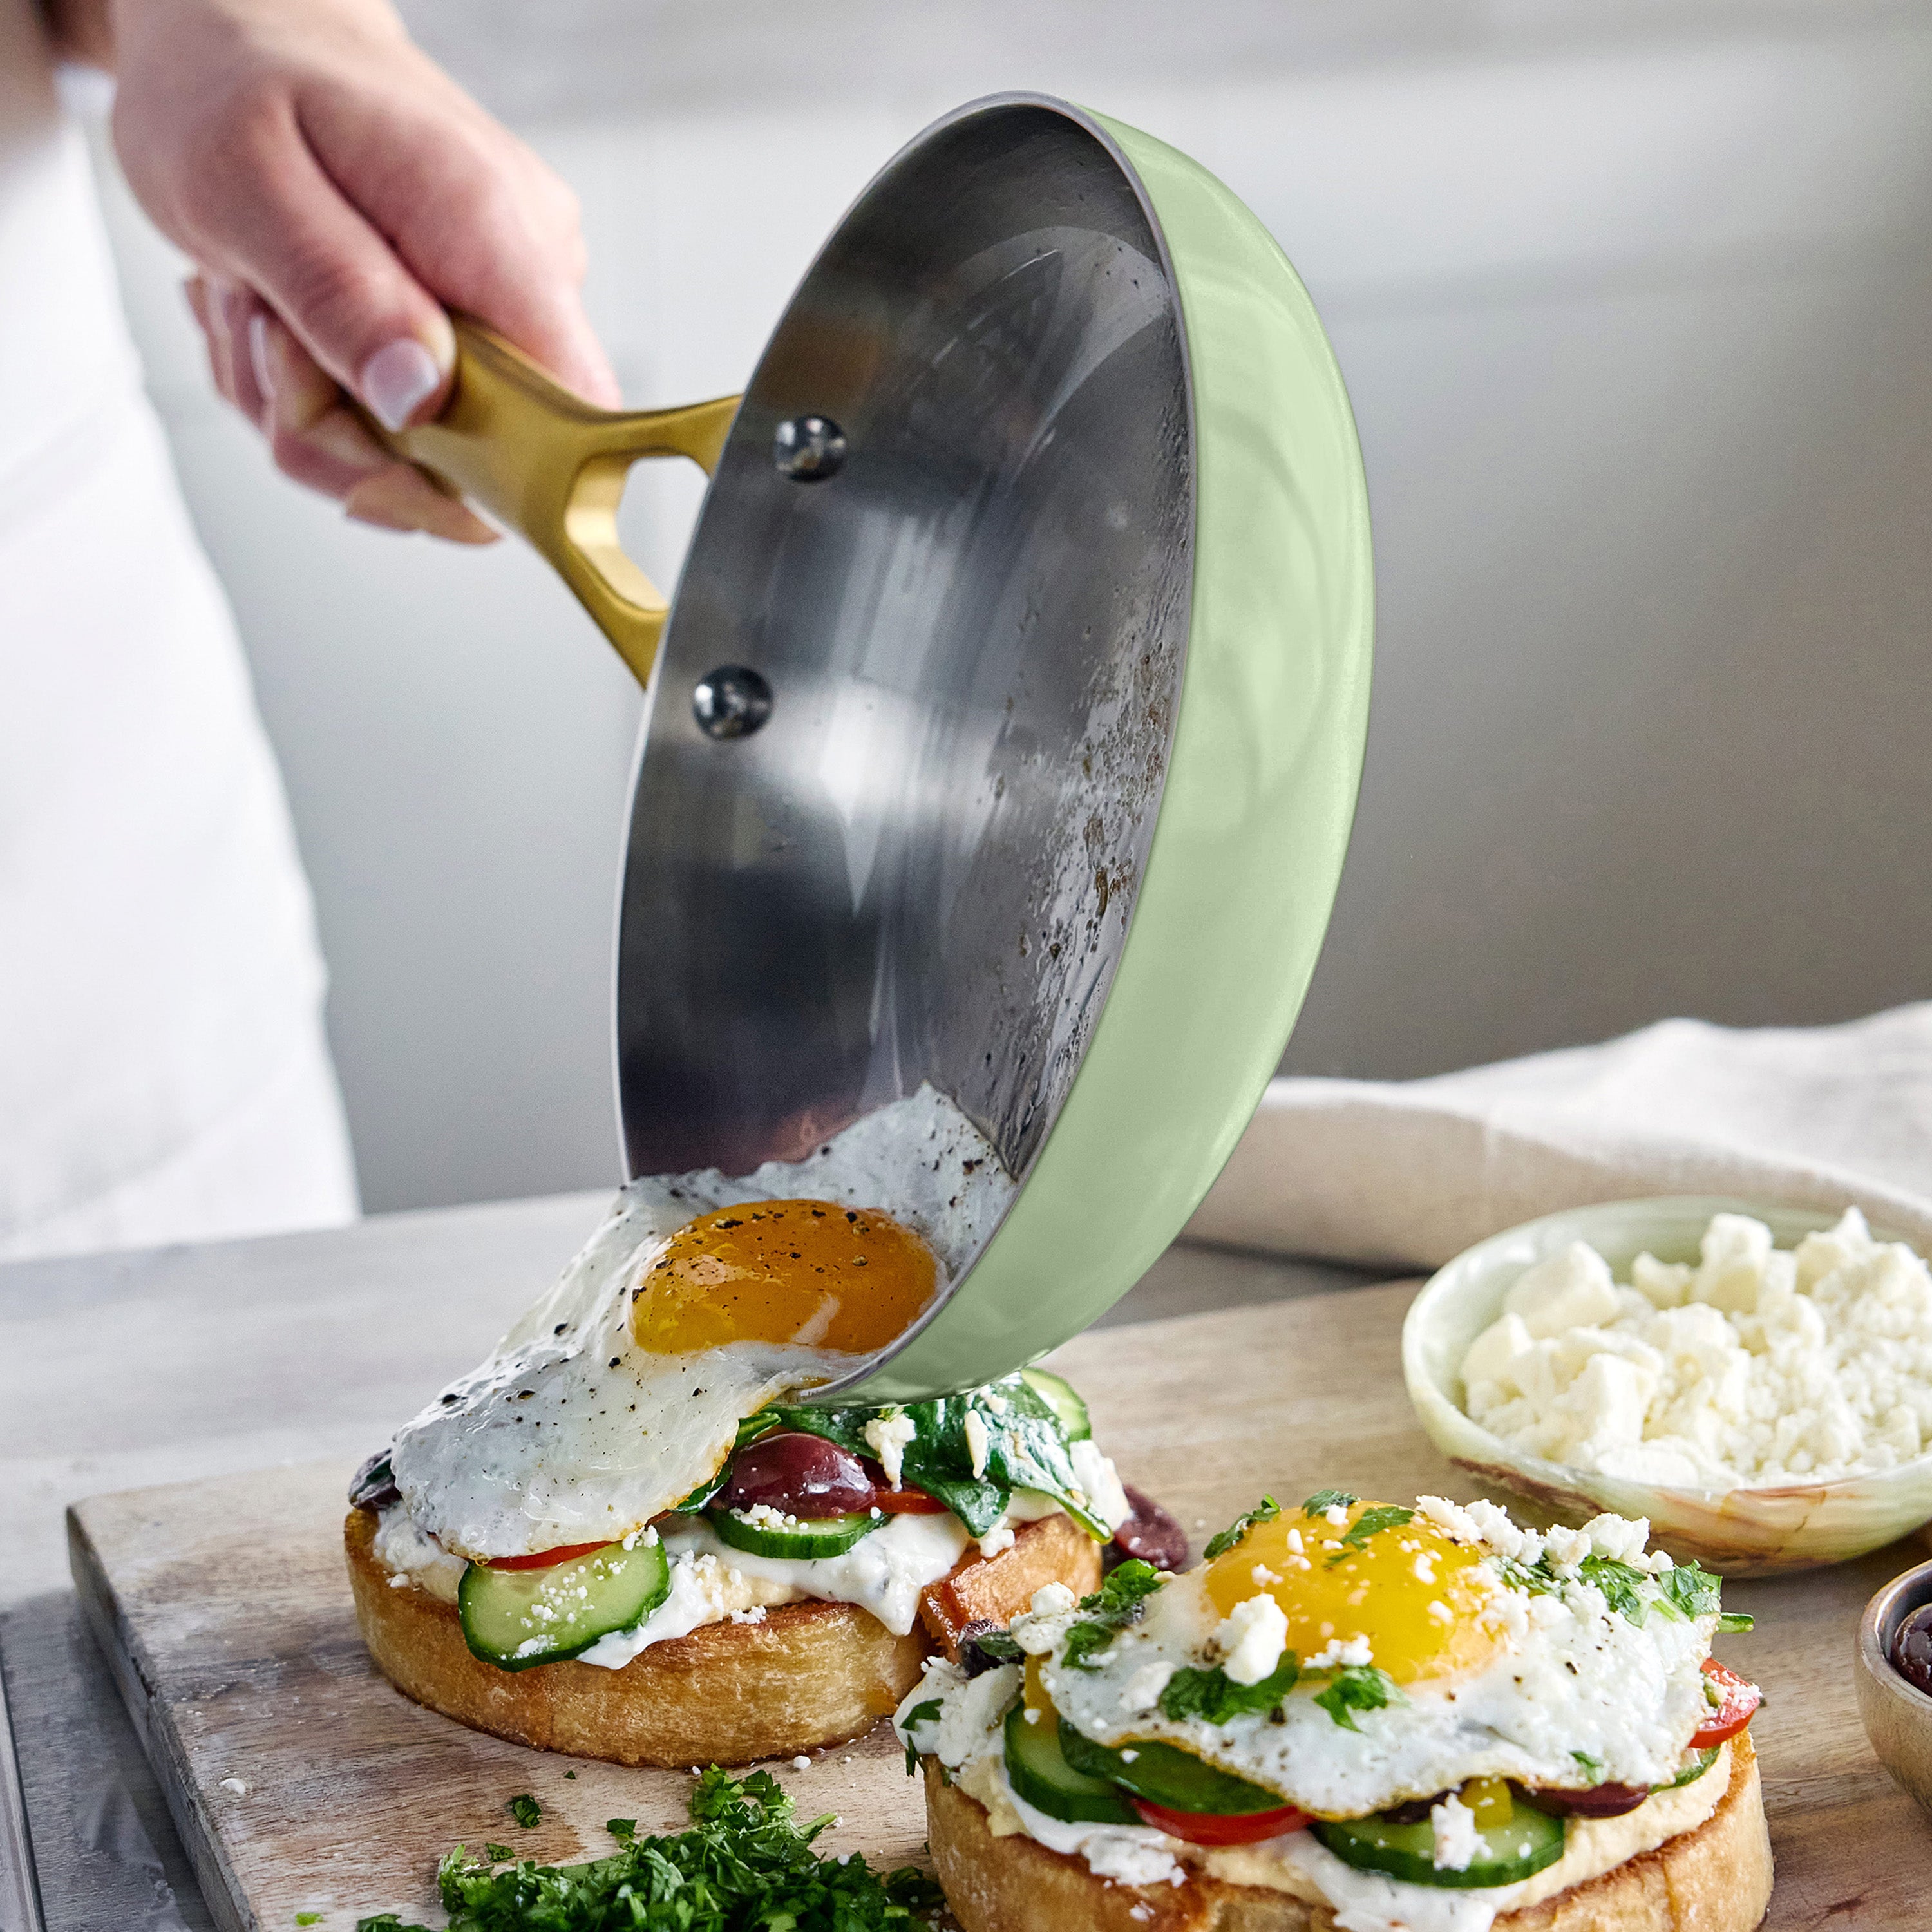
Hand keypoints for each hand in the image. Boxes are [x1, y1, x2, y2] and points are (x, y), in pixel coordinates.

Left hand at [101, 0, 619, 539]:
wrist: (242, 27)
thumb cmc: (232, 82)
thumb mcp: (241, 185)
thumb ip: (336, 294)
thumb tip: (419, 400)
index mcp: (489, 225)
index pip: (573, 405)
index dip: (488, 471)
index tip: (381, 450)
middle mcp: (525, 262)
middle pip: (478, 449)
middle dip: (344, 430)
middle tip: (266, 343)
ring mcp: (509, 292)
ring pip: (425, 440)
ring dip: (316, 404)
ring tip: (266, 311)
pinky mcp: (481, 314)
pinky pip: (408, 409)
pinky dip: (327, 385)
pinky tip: (291, 315)